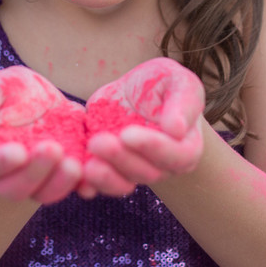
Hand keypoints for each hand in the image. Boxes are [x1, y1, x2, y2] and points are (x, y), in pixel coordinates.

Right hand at [0, 67, 85, 203]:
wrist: (42, 100)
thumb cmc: (9, 92)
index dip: (0, 163)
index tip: (18, 152)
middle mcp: (10, 174)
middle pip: (15, 188)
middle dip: (34, 173)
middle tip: (53, 149)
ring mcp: (39, 178)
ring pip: (44, 193)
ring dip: (59, 183)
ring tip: (74, 164)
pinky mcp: (64, 176)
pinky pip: (73, 189)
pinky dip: (83, 188)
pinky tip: (89, 184)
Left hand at [82, 57, 205, 196]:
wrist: (135, 90)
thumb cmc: (164, 84)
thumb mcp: (179, 81)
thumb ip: (183, 103)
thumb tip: (177, 129)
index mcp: (186, 147)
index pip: (176, 156)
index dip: (153, 147)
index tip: (127, 134)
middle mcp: (163, 166)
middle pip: (146, 172)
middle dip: (121, 159)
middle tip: (98, 142)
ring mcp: (135, 170)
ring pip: (123, 183)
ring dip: (105, 177)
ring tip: (87, 166)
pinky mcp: (110, 168)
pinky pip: (101, 183)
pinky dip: (89, 184)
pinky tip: (79, 179)